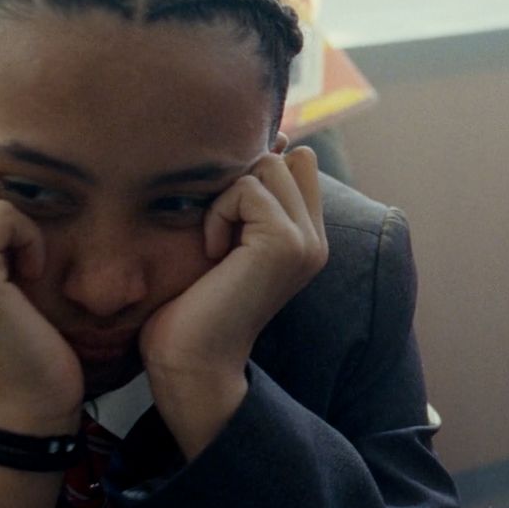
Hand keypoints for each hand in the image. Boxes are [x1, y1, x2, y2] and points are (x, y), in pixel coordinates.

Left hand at [140, 146, 327, 402]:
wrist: (192, 362)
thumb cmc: (193, 307)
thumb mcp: (227, 240)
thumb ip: (246, 201)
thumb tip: (258, 145)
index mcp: (307, 238)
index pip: (299, 163)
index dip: (256, 170)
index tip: (226, 213)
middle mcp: (316, 238)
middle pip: (284, 158)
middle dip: (239, 181)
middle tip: (218, 230)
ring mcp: (307, 241)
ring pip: (269, 165)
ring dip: (227, 195)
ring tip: (215, 240)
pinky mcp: (287, 242)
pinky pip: (247, 189)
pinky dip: (218, 212)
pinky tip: (212, 252)